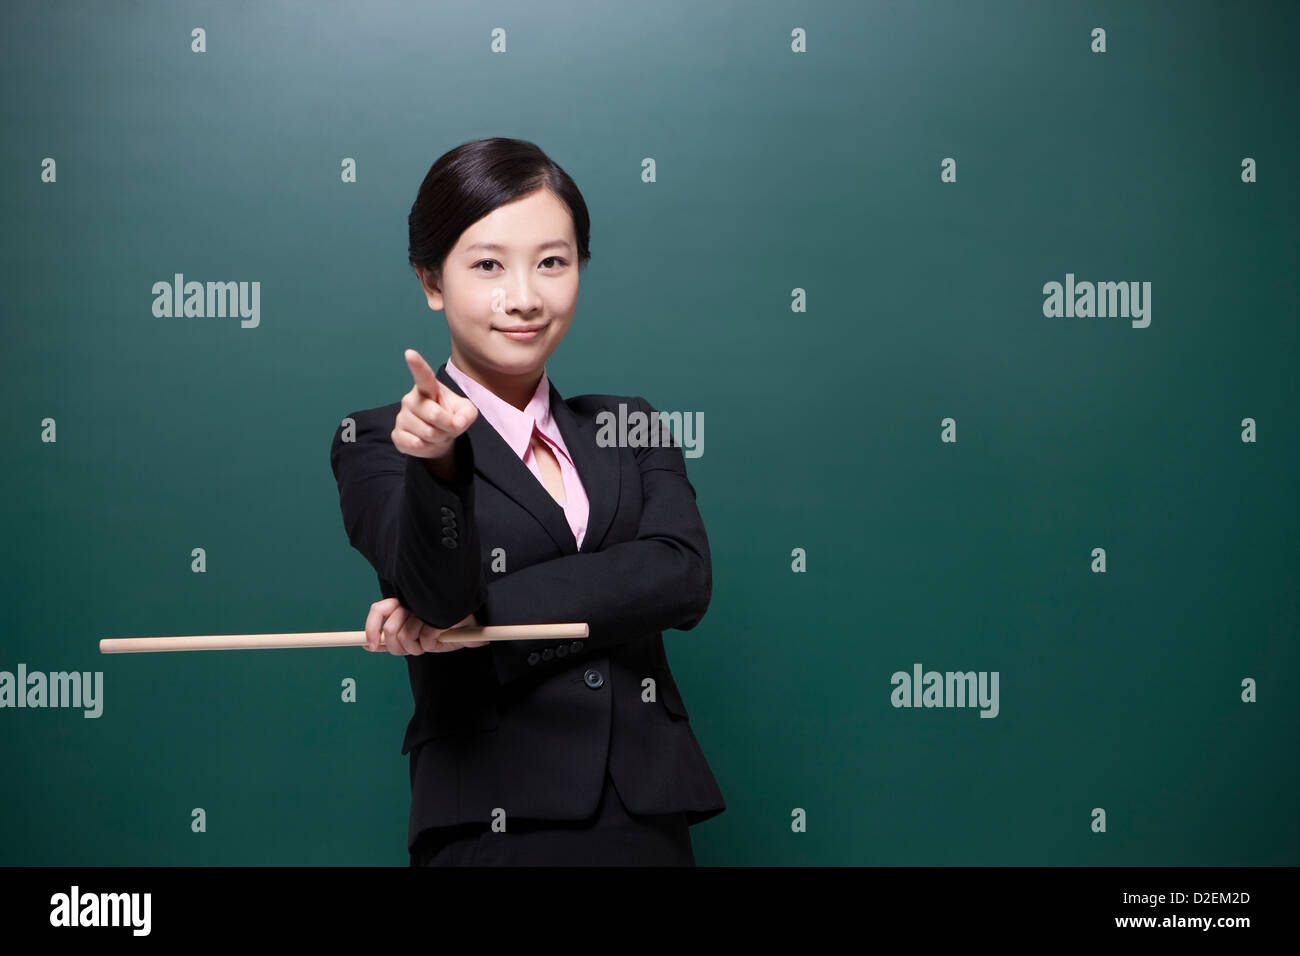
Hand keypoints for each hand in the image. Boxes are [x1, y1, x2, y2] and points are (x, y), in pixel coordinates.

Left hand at [364, 597, 488, 654]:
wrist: (471, 628)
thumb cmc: (442, 631)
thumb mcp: (413, 637)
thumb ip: (391, 640)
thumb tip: (368, 645)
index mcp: (405, 602)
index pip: (378, 610)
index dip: (370, 628)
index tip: (370, 645)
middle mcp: (413, 601)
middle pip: (390, 629)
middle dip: (398, 648)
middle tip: (411, 650)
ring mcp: (427, 607)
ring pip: (406, 636)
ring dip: (416, 648)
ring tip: (427, 645)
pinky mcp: (441, 615)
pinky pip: (425, 639)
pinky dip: (430, 646)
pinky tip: (439, 640)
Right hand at [391, 349, 477, 460]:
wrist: (439, 440)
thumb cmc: (451, 418)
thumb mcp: (466, 413)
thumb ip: (468, 414)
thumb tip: (458, 422)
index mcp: (427, 388)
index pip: (423, 376)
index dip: (416, 365)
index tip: (409, 353)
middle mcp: (411, 399)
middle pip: (434, 414)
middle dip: (447, 425)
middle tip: (448, 427)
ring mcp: (402, 417)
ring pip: (427, 433)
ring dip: (438, 438)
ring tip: (437, 433)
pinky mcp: (397, 434)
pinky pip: (415, 444)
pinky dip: (427, 447)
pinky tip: (425, 442)